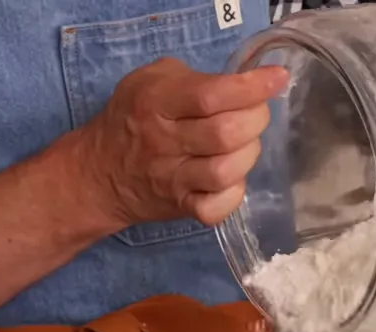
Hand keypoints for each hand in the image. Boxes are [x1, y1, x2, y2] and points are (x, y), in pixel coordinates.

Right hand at [76, 58, 288, 226]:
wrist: (99, 172)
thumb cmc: (133, 117)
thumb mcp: (151, 80)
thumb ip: (195, 78)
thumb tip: (244, 83)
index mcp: (156, 101)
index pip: (209, 95)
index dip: (251, 87)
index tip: (276, 78)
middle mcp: (164, 141)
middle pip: (225, 133)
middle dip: (256, 118)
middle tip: (256, 113)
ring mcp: (173, 179)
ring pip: (226, 171)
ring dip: (248, 154)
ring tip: (245, 144)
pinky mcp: (181, 207)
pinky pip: (216, 209)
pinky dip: (234, 194)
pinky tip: (232, 178)